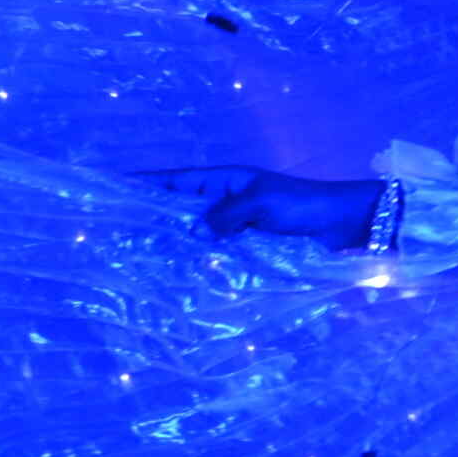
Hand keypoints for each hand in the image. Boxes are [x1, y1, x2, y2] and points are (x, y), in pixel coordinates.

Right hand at [133, 164, 381, 242]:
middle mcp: (223, 202)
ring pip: (195, 235)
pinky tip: (179, 275)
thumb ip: (227, 216)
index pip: (175, 181)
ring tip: (138, 258)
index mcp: (224, 181)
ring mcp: (233, 227)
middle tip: (116, 233)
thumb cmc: (303, 206)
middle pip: (179, 210)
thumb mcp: (262, 204)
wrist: (344, 223)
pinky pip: (215, 253)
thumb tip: (192, 232)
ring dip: (174, 244)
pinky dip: (199, 261)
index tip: (113, 187)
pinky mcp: (247, 249)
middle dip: (152, 219)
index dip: (145, 184)